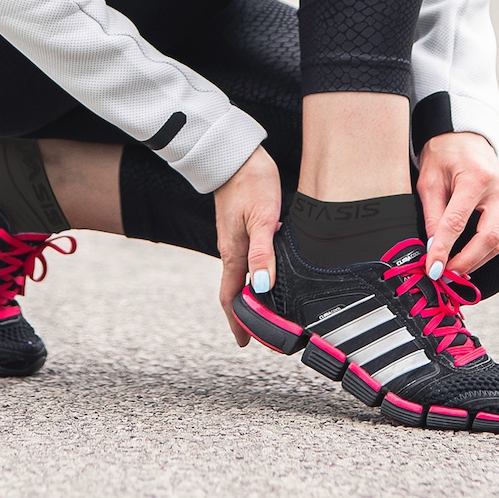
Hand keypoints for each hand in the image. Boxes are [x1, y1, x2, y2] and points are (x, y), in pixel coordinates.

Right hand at [213, 144, 281, 345]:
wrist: (235, 154)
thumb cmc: (250, 182)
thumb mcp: (262, 217)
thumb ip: (262, 252)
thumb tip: (262, 285)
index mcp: (233, 253)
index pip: (231, 297)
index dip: (238, 322)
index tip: (245, 343)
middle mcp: (230, 250)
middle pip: (234, 291)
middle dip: (245, 315)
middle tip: (262, 334)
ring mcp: (233, 239)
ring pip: (240, 276)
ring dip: (250, 296)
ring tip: (267, 310)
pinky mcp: (239, 228)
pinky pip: (244, 261)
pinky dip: (254, 276)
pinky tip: (267, 274)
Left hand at [417, 131, 498, 282]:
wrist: (467, 136)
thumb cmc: (445, 154)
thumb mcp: (429, 180)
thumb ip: (432, 215)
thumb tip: (433, 249)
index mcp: (477, 177)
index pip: (457, 222)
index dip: (444, 250)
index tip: (432, 269)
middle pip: (489, 238)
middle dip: (467, 262)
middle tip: (446, 276)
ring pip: (497, 241)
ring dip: (475, 260)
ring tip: (452, 270)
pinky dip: (482, 250)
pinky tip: (466, 257)